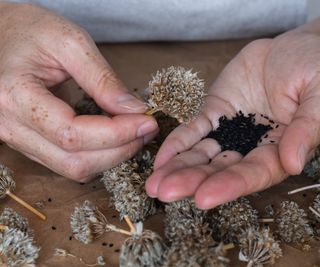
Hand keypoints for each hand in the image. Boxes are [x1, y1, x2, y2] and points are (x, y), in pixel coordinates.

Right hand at [0, 3, 157, 180]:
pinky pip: (68, 162)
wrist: (1, 34)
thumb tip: (134, 110)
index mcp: (14, 96)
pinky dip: (98, 156)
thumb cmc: (28, 30)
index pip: (72, 134)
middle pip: (74, 161)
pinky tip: (115, 138)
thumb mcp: (69, 42)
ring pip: (73, 168)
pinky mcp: (30, 143)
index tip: (147, 121)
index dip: (116, 134)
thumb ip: (102, 79)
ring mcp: (18, 139)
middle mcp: (11, 127)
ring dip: (111, 156)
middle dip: (119, 149)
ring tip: (135, 133)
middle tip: (146, 129)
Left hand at [146, 19, 319, 208]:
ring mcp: (230, 129)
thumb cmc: (316, 68)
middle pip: (220, 169)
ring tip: (154, 183)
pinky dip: (178, 142)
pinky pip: (194, 129)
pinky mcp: (215, 111)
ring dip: (178, 167)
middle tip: (163, 192)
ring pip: (202, 153)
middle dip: (191, 181)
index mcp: (280, 149)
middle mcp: (251, 146)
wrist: (295, 47)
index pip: (253, 174)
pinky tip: (161, 157)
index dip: (228, 186)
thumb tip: (292, 163)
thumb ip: (306, 129)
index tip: (202, 198)